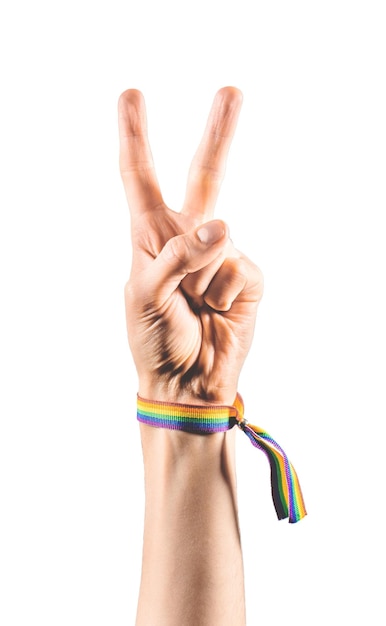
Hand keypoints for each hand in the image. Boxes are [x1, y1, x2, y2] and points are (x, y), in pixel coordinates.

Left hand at [118, 87, 262, 404]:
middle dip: (219, 133)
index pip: (139, 177)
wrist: (187, 383)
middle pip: (205, 176)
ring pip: (220, 239)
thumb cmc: (155, 339)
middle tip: (231, 90)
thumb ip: (176, 256)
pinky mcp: (248, 276)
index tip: (131, 95)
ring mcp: (222, 255)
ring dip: (202, 279)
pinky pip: (241, 268)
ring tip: (195, 307)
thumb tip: (223, 224)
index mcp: (150, 237)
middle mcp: (188, 238)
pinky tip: (218, 312)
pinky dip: (226, 294)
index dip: (135, 136)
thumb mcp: (145, 296)